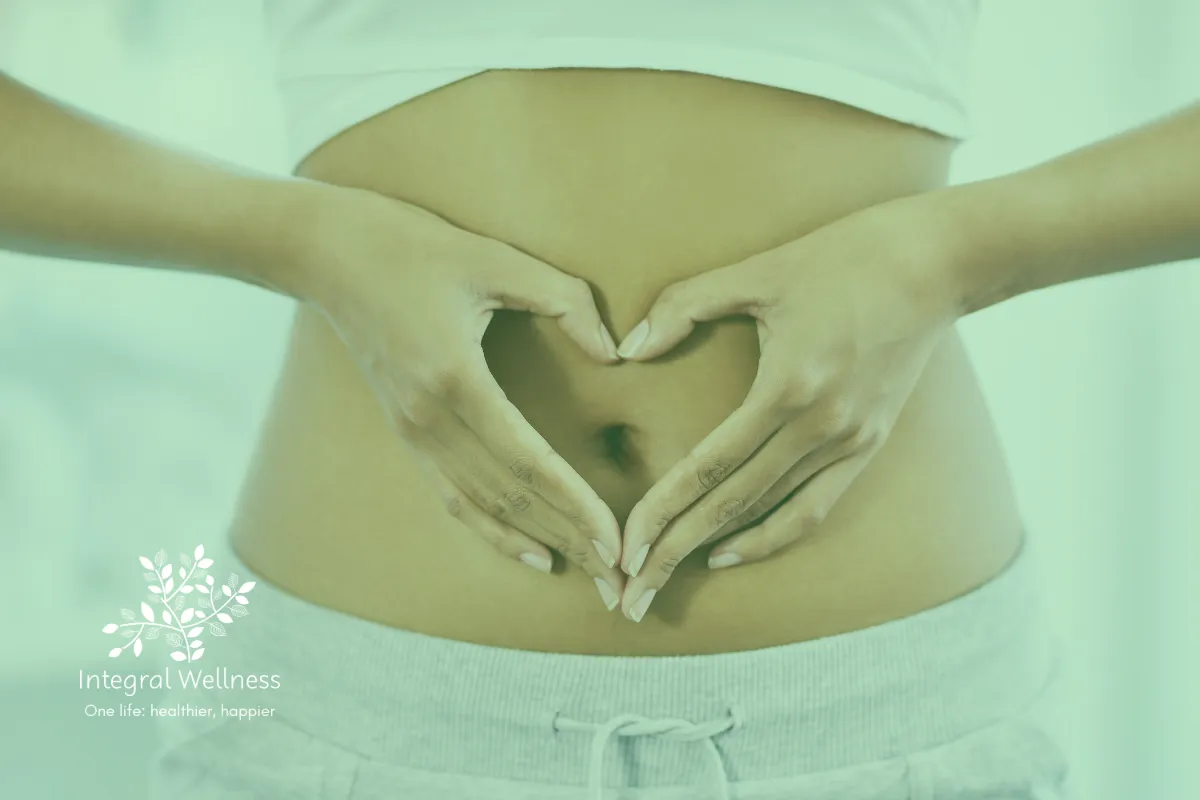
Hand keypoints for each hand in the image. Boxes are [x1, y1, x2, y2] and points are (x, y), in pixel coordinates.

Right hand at [298, 186, 626, 609]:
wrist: (328, 253)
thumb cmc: (414, 247)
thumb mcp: (497, 258)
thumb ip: (566, 301)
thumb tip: (615, 353)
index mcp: (455, 379)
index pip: (528, 462)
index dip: (575, 505)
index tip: (616, 542)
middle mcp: (430, 419)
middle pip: (510, 497)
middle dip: (569, 540)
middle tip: (619, 581)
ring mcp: (413, 432)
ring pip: (483, 506)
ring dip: (538, 543)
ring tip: (587, 576)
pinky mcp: (407, 433)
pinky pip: (454, 496)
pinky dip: (493, 530)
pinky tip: (532, 552)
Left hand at [613, 197, 961, 620]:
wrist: (936, 263)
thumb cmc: (840, 257)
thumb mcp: (757, 271)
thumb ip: (684, 305)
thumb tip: (626, 347)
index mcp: (788, 387)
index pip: (708, 468)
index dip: (661, 513)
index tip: (624, 550)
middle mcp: (821, 427)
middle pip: (732, 506)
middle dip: (674, 552)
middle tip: (630, 596)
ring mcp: (851, 441)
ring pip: (772, 514)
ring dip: (717, 552)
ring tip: (669, 582)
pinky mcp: (870, 443)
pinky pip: (815, 507)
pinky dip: (773, 535)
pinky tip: (732, 550)